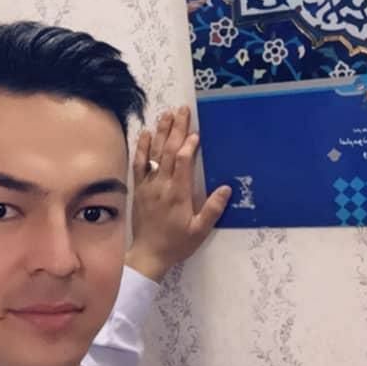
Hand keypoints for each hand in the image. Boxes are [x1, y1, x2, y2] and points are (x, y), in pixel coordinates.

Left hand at [125, 105, 230, 282]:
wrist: (148, 255)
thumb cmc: (177, 243)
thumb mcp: (199, 231)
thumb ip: (212, 209)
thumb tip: (227, 188)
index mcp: (178, 193)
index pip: (182, 162)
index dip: (188, 146)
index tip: (195, 133)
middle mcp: (161, 185)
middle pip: (168, 152)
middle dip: (176, 129)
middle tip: (182, 110)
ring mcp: (148, 185)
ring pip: (154, 154)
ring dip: (161, 133)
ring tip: (166, 114)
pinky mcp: (139, 188)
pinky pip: (139, 164)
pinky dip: (142, 148)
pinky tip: (146, 134)